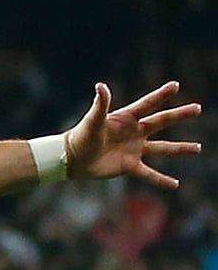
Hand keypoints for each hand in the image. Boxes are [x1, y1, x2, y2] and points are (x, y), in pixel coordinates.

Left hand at [65, 81, 201, 188]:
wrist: (71, 158)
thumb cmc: (80, 136)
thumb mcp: (92, 120)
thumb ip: (100, 104)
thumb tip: (101, 85)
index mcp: (125, 118)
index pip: (147, 104)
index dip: (161, 95)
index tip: (175, 85)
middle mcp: (134, 132)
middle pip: (161, 121)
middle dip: (179, 114)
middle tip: (197, 108)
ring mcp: (134, 149)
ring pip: (162, 148)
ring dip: (180, 148)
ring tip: (198, 147)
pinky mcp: (129, 166)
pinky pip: (149, 174)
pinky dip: (162, 180)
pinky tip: (175, 184)